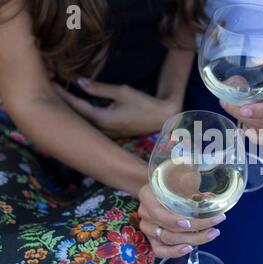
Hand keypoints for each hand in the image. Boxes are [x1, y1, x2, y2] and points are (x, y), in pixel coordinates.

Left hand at [53, 78, 181, 137]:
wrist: (162, 118)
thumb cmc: (145, 104)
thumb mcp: (122, 91)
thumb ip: (99, 88)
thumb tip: (79, 81)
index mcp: (102, 119)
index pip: (76, 106)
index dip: (62, 95)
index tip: (50, 84)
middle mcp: (102, 130)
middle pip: (76, 117)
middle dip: (63, 104)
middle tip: (50, 90)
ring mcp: (106, 134)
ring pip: (83, 123)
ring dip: (72, 111)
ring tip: (60, 98)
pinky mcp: (111, 134)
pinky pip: (91, 125)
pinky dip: (82, 116)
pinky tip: (77, 109)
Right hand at [137, 185, 225, 258]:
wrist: (162, 186)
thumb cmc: (173, 181)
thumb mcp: (181, 179)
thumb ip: (192, 189)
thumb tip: (210, 198)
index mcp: (147, 195)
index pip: (158, 213)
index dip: (173, 220)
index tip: (190, 222)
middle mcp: (145, 213)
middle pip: (167, 228)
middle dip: (194, 229)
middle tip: (214, 227)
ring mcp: (147, 227)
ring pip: (168, 240)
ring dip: (192, 239)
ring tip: (212, 234)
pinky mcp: (152, 239)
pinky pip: (160, 251)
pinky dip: (175, 252)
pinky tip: (189, 248)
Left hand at [221, 59, 262, 147]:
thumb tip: (254, 61)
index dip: (256, 110)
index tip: (239, 106)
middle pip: (262, 123)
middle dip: (239, 113)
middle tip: (225, 101)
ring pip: (261, 134)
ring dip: (244, 122)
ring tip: (234, 109)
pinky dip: (252, 133)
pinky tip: (245, 123)